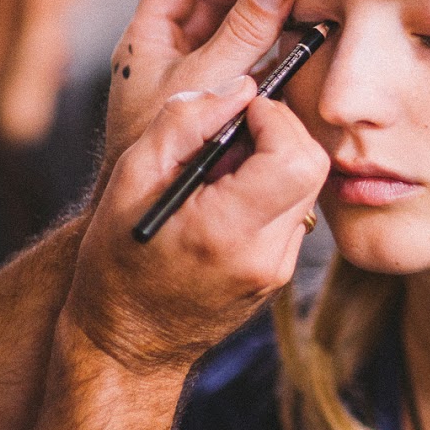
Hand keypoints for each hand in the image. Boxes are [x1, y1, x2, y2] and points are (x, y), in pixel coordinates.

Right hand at [68, 81, 328, 372]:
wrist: (128, 341)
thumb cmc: (118, 258)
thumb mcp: (132, 179)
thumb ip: (185, 123)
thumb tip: (241, 88)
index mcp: (227, 231)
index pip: (295, 157)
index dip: (274, 118)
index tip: (239, 110)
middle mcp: (265, 256)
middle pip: (312, 166)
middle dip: (280, 131)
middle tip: (232, 132)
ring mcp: (279, 269)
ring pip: (308, 186)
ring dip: (276, 158)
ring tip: (221, 168)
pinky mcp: (281, 273)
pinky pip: (294, 210)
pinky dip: (270, 187)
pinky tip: (226, 195)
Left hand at [99, 0, 294, 189]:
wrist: (156, 209)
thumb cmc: (166, 145)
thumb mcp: (207, 76)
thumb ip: (242, 31)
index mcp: (148, 41)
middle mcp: (170, 57)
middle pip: (210, 0)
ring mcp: (194, 82)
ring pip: (231, 32)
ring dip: (265, 13)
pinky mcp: (217, 107)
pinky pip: (246, 64)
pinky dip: (271, 49)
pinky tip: (299, 43)